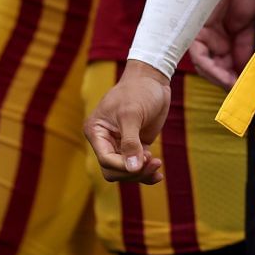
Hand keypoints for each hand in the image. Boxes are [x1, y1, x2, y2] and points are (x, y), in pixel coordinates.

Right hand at [85, 60, 169, 183]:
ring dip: (141, 173)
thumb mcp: (132, 114)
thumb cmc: (138, 91)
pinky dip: (146, 172)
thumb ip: (131, 143)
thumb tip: (132, 169)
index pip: (105, 159)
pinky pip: (137, 166)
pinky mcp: (136, 146)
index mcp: (96, 131)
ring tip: (157, 164)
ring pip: (125, 171)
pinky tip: (158, 175)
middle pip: (113, 170)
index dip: (123, 165)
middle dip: (132, 171)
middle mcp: (105, 140)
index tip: (145, 160)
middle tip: (154, 162)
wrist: (152, 79)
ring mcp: (120, 144)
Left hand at [188, 0, 254, 88]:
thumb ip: (246, 48)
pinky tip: (226, 76)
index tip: (250, 89)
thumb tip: (249, 72)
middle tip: (243, 93)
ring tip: (236, 88)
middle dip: (229, 81)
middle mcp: (211, 39)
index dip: (238, 77)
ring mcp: (201, 36)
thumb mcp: (249, 25)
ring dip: (222, 78)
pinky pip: (200, 56)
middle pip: (217, 67)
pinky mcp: (195, 32)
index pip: (229, 63)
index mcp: (224, 37)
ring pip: (207, 66)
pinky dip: (213, 68)